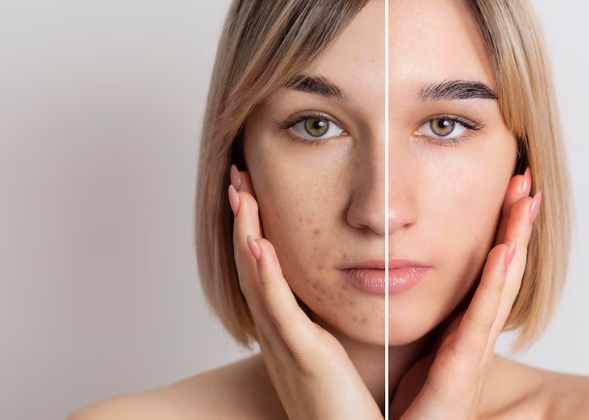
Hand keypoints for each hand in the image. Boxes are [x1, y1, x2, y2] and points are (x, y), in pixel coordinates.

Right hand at [227, 164, 383, 419]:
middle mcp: (279, 334)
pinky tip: (257, 243)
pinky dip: (265, 275)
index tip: (253, 194)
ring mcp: (286, 345)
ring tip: (240, 194)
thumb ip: (330, 329)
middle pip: (252, 266)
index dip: (254, 231)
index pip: (265, 271)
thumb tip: (343, 297)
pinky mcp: (304, 357)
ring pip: (258, 279)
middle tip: (236, 179)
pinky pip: (279, 310)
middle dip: (243, 220)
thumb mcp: (334, 359)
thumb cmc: (348, 409)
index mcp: (289, 331)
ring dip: (246, 234)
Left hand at [390, 167, 540, 419]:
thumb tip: (388, 277)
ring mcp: (470, 358)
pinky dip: (496, 286)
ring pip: (500, 288)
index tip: (506, 190)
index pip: (485, 271)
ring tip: (526, 201)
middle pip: (502, 271)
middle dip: (516, 225)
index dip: (500, 231)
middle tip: (526, 181)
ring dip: (515, 241)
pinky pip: (479, 323)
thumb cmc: (400, 414)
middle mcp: (471, 341)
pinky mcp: (459, 376)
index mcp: (458, 333)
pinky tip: (505, 252)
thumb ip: (408, 320)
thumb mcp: (409, 356)